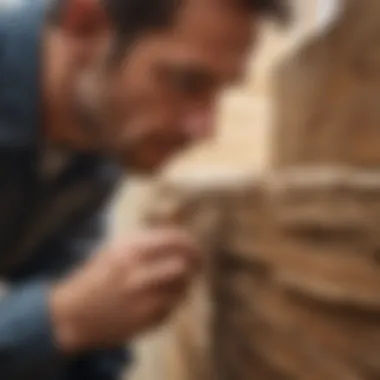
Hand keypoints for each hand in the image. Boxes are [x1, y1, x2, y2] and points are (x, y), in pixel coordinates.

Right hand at [49, 227, 201, 352]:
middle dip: (195, 262)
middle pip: (184, 264)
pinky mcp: (145, 321)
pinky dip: (174, 300)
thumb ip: (147, 241)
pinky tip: (164, 297)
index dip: (190, 242)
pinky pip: (173, 306)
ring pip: (182, 287)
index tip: (195, 246)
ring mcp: (142, 299)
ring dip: (185, 282)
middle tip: (198, 262)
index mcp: (129, 250)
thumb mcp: (115, 249)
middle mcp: (137, 273)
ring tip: (178, 280)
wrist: (72, 315)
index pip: (174, 240)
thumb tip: (182, 239)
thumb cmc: (97, 276)